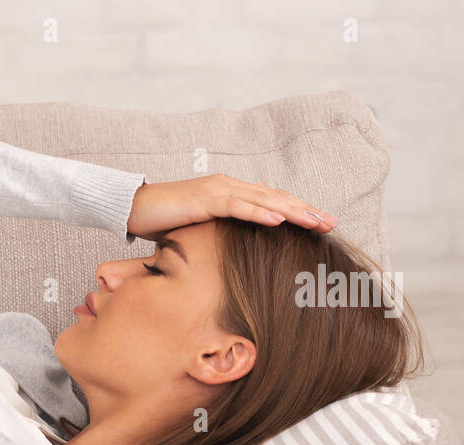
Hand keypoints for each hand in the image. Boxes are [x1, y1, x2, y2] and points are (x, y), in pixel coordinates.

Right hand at [126, 174, 337, 239]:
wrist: (131, 207)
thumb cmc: (161, 219)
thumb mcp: (199, 225)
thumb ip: (220, 227)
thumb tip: (237, 240)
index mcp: (229, 193)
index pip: (271, 201)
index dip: (297, 211)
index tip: (321, 224)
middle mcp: (229, 186)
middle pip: (276, 198)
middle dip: (306, 210)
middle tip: (332, 223)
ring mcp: (218, 190)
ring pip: (264, 200)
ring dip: (293, 211)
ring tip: (317, 222)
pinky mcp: (205, 199)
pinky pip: (238, 207)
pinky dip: (260, 213)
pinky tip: (279, 220)